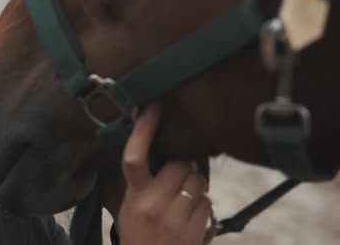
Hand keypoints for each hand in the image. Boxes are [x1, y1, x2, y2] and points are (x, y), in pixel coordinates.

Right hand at [117, 104, 211, 244]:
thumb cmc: (138, 237)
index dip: (143, 131)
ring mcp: (176, 220)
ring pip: (199, 183)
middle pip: (181, 166)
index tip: (152, 108)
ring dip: (196, 189)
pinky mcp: (195, 233)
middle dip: (185, 168)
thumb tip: (171, 158)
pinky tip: (192, 219)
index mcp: (134, 197)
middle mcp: (153, 206)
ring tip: (185, 203)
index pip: (134, 158)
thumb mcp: (130, 209)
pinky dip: (204, 208)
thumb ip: (145, 184)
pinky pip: (209, 204)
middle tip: (179, 180)